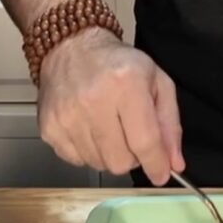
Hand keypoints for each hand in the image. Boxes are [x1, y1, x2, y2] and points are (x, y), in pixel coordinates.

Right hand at [37, 28, 184, 185]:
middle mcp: (94, 101)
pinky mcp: (49, 128)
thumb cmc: (119, 64)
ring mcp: (67, 116)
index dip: (156, 164)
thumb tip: (174, 163)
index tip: (161, 174)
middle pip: (121, 161)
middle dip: (133, 157)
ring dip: (111, 154)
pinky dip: (89, 152)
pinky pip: (77, 161)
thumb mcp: (157, 83)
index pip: (144, 141)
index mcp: (127, 84)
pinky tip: (91, 129)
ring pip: (99, 164)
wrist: (72, 48)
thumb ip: (170, 124)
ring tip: (110, 127)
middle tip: (132, 137)